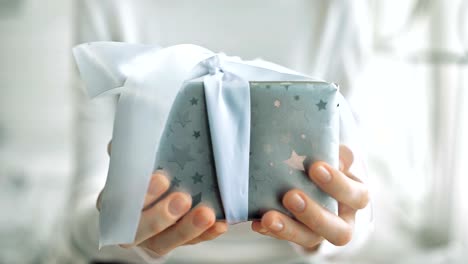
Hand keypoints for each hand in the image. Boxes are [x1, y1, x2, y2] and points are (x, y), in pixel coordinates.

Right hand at [97, 142, 227, 255]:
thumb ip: (126, 151)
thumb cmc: (139, 169)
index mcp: (114, 205)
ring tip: (207, 214)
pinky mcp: (176, 242)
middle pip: (139, 231)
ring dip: (187, 229)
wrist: (153, 184)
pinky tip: (220, 224)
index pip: (121, 205)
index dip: (141, 195)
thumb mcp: (130, 159)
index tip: (161, 178)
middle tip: (183, 198)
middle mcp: (129, 227)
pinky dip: (206, 234)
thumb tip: (123, 141)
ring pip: (165, 242)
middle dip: (161, 216)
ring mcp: (152, 238)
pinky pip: (191, 243)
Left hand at [251, 145, 368, 250]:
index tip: (315, 167)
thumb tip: (339, 156)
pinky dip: (270, 231)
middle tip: (291, 196)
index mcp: (356, 198)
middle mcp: (342, 221)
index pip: (356, 196)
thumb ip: (338, 154)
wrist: (313, 176)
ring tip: (269, 217)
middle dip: (313, 215)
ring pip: (310, 239)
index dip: (338, 184)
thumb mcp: (335, 155)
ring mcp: (320, 232)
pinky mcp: (298, 236)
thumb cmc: (327, 162)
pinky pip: (285, 238)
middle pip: (338, 230)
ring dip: (288, 229)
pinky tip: (258, 223)